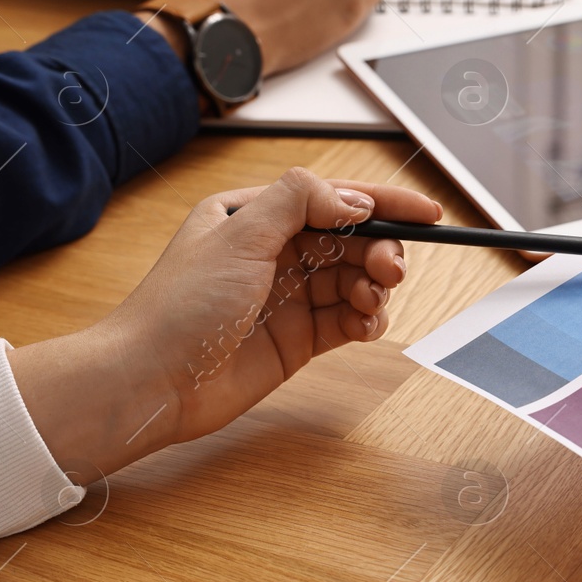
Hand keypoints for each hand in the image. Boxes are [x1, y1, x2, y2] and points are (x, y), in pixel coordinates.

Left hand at [8, 168, 440, 485]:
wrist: (152, 383)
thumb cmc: (179, 308)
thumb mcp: (240, 235)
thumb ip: (299, 202)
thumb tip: (353, 199)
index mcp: (255, 216)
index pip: (333, 199)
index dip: (385, 204)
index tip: (428, 214)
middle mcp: (275, 253)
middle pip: (353, 240)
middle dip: (381, 250)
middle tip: (390, 269)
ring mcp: (288, 296)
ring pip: (356, 280)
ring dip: (374, 288)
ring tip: (368, 304)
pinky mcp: (298, 338)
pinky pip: (349, 320)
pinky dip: (366, 320)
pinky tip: (363, 326)